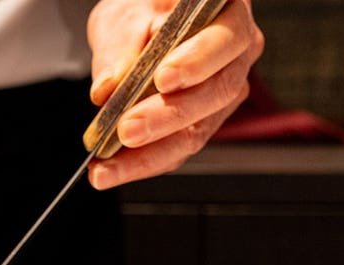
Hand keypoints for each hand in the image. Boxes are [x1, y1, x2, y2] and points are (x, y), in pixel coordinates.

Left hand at [86, 0, 263, 189]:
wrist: (141, 24)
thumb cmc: (143, 9)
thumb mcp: (126, 14)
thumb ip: (120, 47)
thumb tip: (107, 89)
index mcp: (230, 16)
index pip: (224, 41)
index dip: (196, 62)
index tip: (162, 78)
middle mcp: (236, 58)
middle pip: (214, 93)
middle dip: (166, 116)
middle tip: (127, 129)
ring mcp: (222, 95)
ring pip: (196, 131)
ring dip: (149, 153)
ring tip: (109, 166)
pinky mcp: (201, 124)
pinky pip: (177, 150)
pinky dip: (142, 163)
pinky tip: (113, 170)